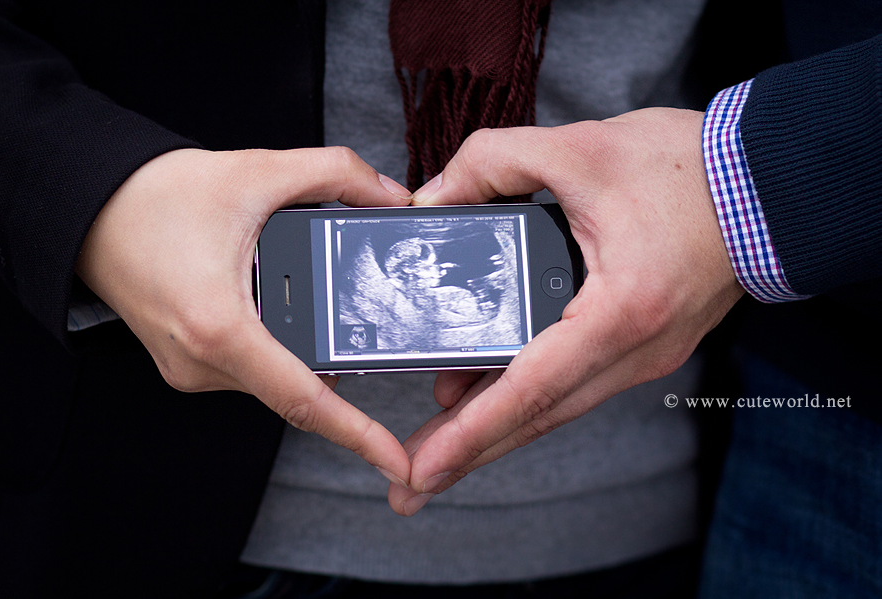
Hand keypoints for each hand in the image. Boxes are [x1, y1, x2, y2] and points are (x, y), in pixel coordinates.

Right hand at [76, 147, 413, 484]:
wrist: (88, 208)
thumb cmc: (156, 196)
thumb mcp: (257, 171)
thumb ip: (336, 174)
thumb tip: (390, 197)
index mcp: (220, 328)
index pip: (303, 398)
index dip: (358, 434)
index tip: (397, 464)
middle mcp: (202, 363)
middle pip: (299, 382)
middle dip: (342, 356)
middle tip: (372, 320)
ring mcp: (191, 370)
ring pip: (276, 374)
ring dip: (307, 344)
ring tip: (322, 299)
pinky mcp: (186, 364)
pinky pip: (251, 366)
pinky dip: (278, 343)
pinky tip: (285, 302)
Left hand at [388, 108, 743, 514]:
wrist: (767, 180)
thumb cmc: (688, 168)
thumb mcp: (579, 147)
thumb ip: (493, 163)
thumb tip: (436, 198)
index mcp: (621, 309)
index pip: (532, 386)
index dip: (471, 432)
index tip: (422, 468)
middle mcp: (636, 351)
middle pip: (539, 415)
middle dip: (469, 451)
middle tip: (409, 482)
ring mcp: (645, 356)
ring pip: (557, 407)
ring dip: (496, 427)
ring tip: (435, 443)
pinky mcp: (644, 347)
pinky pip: (577, 385)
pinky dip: (529, 396)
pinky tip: (487, 393)